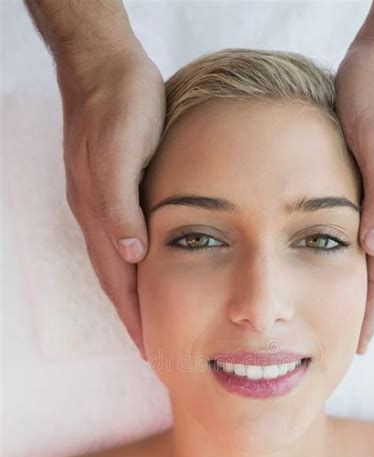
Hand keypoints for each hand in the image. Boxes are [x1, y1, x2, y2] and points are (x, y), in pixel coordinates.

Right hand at [56, 44, 165, 358]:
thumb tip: (131, 256)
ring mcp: (105, 205)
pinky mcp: (116, 191)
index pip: (119, 282)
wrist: (105, 67)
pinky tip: (149, 271)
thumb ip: (120, 205)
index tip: (150, 349)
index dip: (134, 316)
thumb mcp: (119, 153)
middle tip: (152, 348)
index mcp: (100, 216)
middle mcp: (99, 217)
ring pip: (120, 265)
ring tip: (151, 322)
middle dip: (133, 317)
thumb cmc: (120, 107)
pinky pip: (125, 242)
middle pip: (117, 281)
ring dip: (134, 296)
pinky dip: (137, 267)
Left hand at [335, 38, 373, 353]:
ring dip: (354, 284)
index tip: (356, 345)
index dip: (369, 312)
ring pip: (367, 253)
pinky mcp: (367, 180)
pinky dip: (345, 253)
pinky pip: (357, 229)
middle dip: (363, 308)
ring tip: (338, 310)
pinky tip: (330, 258)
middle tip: (344, 339)